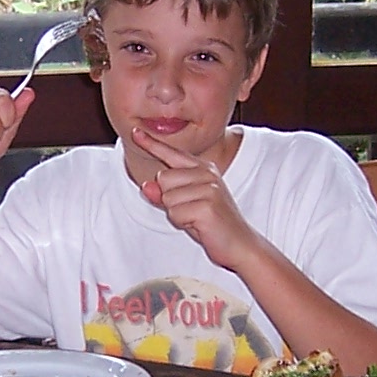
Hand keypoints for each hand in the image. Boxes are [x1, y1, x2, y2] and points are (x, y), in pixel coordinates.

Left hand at [129, 124, 256, 268]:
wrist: (241, 244)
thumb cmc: (212, 224)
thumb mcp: (184, 206)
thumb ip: (164, 194)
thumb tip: (146, 186)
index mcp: (202, 169)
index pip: (171, 153)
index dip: (151, 143)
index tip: (135, 132)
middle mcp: (207, 173)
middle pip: (163, 178)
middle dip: (169, 200)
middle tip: (191, 211)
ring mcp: (209, 188)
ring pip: (167, 197)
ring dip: (177, 214)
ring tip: (196, 218)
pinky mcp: (208, 205)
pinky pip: (175, 212)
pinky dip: (183, 223)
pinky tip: (199, 225)